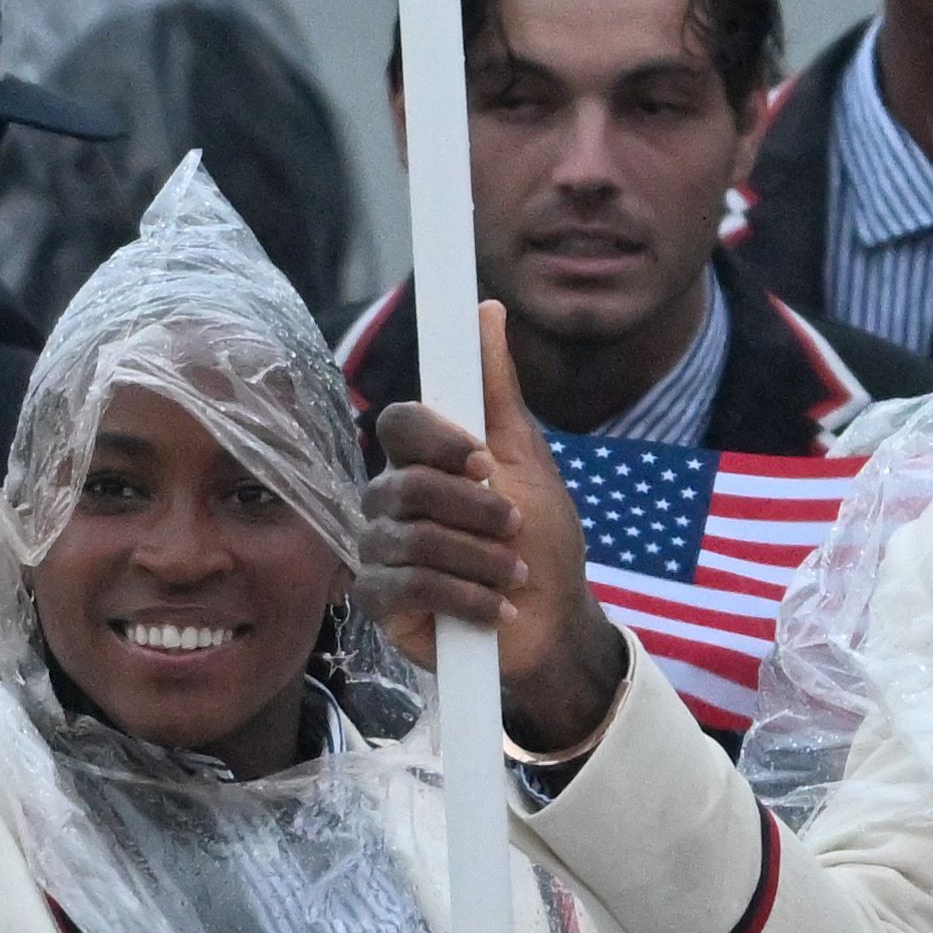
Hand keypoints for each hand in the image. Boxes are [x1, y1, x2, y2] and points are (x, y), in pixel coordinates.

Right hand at [367, 301, 633, 759]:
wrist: (552, 622)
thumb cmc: (541, 537)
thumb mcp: (527, 459)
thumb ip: (497, 389)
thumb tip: (486, 310)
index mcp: (423, 458)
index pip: (398, 423)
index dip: (436, 439)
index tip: (484, 461)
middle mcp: (391, 499)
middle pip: (405, 484)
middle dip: (474, 511)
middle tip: (515, 528)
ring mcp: (381, 550)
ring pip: (409, 539)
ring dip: (478, 559)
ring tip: (512, 574)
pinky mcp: (380, 603)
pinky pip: (405, 588)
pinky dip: (464, 598)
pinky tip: (495, 608)